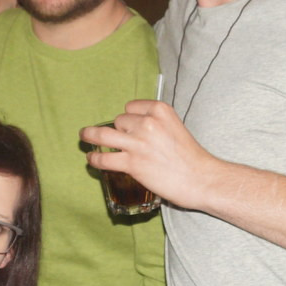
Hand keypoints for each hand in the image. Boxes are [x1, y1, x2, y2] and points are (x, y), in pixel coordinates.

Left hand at [82, 100, 217, 211]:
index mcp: (160, 110)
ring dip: (90, 136)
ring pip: (103, 135)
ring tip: (84, 137)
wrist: (201, 179)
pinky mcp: (132, 163)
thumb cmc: (192, 157)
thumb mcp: (175, 127)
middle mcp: (147, 122)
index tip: (128, 126)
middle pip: (119, 120)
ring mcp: (138, 142)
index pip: (131, 107)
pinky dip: (94, 159)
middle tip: (118, 141)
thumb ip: (157, 124)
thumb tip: (137, 130)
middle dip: (117, 131)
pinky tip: (91, 159)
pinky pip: (104, 158)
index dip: (128, 117)